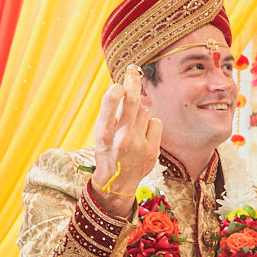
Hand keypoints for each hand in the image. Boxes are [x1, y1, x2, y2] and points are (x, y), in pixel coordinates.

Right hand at [89, 68, 161, 215]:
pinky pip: (155, 123)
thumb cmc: (108, 153)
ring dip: (141, 113)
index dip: (117, 88)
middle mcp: (121, 138)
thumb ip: (111, 114)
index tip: (118, 84)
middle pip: (133, 100)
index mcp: (103, 133)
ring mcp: (138, 145)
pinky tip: (143, 135)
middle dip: (133, 82)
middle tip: (133, 72)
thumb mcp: (101, 134)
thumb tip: (123, 87)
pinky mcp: (152, 150)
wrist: (117, 184)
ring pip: (145, 111)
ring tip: (133, 126)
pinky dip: (150, 125)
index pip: (111, 100)